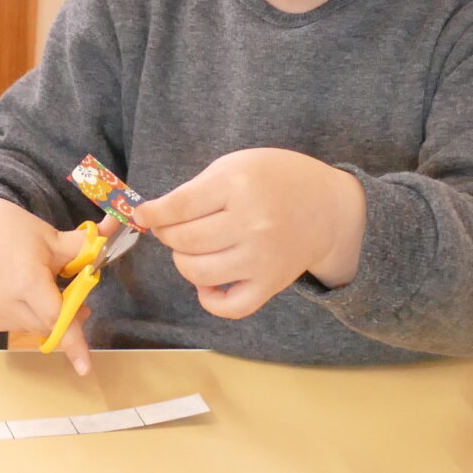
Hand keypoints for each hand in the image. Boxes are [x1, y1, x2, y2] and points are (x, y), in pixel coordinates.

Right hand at [0, 195, 105, 375]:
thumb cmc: (13, 228)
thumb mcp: (51, 237)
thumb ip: (83, 248)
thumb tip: (113, 234)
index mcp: (26, 280)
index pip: (56, 319)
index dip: (74, 343)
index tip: (86, 368)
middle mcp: (4, 301)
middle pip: (47, 325)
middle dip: (66, 318)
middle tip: (74, 299)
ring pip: (28, 327)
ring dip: (39, 315)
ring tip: (36, 288)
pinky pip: (8, 323)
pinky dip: (18, 312)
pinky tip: (12, 290)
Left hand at [134, 148, 366, 320]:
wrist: (328, 207)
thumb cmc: (275, 180)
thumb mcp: (236, 165)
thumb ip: (196, 189)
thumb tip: (152, 216)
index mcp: (238, 185)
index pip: (177, 207)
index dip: (153, 214)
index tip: (144, 215)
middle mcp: (251, 222)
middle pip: (184, 240)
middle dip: (168, 235)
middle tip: (173, 228)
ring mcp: (261, 257)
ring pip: (197, 272)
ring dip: (184, 261)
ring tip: (193, 249)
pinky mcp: (271, 284)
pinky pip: (230, 307)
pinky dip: (210, 300)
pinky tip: (208, 283)